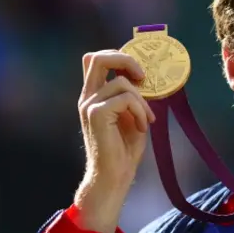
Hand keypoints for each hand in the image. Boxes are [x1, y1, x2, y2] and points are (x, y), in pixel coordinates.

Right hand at [74, 50, 155, 232]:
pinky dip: (140, 112)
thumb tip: (145, 79)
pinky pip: (127, 99)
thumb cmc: (124, 149)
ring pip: (122, 83)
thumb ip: (132, 97)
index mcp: (94, 95)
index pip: (95, 60)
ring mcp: (90, 104)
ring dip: (142, 101)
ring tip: (145, 120)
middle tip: (144, 78)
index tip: (139, 74)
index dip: (117, 57)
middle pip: (98, 58)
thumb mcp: (132, 116)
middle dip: (126, 60)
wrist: (114, 175)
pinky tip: (141, 127)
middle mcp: (88, 97)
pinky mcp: (96, 113)